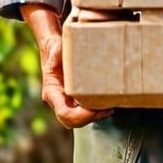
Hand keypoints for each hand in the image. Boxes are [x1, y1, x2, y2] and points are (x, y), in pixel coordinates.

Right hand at [22, 4, 112, 128]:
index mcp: (52, 92)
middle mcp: (58, 100)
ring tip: (110, 107)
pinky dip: (95, 111)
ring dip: (94, 116)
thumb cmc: (55, 49)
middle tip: (108, 108)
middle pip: (73, 122)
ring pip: (78, 120)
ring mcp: (65, 101)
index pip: (65, 114)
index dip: (81, 116)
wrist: (53, 50)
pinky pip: (82, 112)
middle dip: (91, 118)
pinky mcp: (73, 100)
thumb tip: (68, 40)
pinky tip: (107, 103)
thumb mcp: (57, 48)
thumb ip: (60, 50)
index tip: (96, 108)